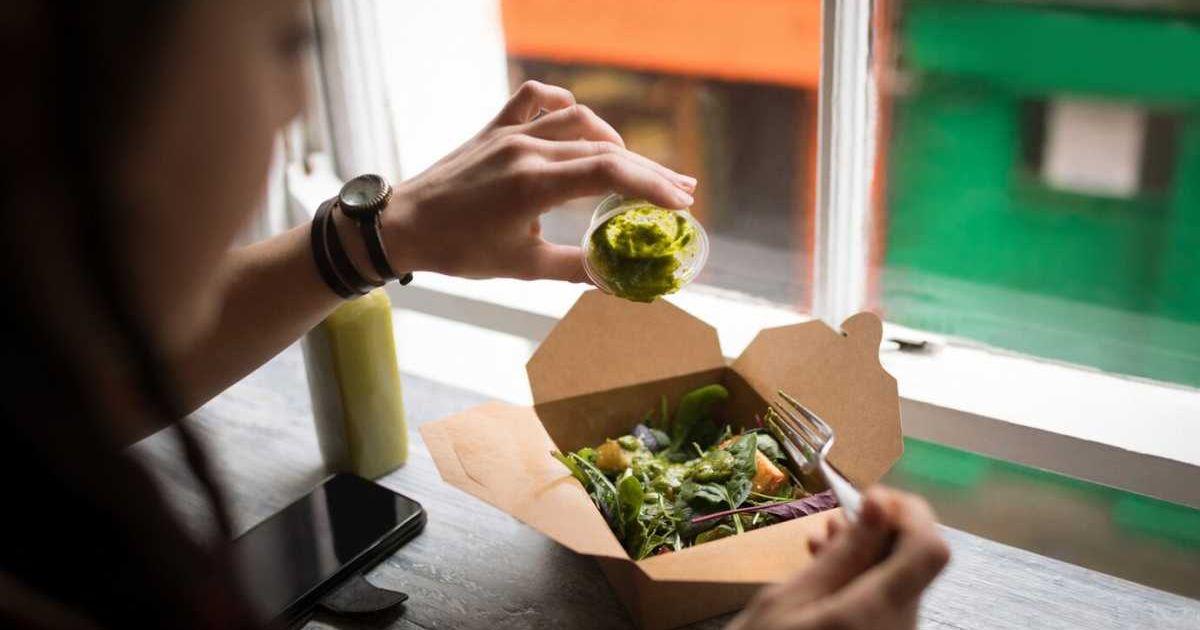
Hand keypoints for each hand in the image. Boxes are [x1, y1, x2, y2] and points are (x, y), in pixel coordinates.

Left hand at [379, 80, 696, 281]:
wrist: (403, 225)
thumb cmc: (459, 250)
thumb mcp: (522, 267)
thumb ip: (575, 268)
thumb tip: (620, 281)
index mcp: (533, 184)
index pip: (609, 172)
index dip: (652, 186)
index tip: (680, 204)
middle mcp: (526, 149)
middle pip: (605, 149)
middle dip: (648, 171)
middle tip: (681, 191)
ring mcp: (509, 133)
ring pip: (578, 120)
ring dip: (615, 141)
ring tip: (635, 168)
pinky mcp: (495, 127)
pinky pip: (537, 100)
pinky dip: (564, 107)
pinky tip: (579, 125)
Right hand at [727, 487, 949, 629]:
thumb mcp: (788, 599)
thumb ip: (843, 553)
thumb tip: (879, 504)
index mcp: (876, 612)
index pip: (930, 549)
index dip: (911, 513)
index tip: (871, 498)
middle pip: (916, 565)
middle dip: (881, 533)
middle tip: (832, 523)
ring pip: (901, 585)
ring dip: (868, 559)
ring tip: (820, 549)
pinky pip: (888, 608)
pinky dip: (864, 585)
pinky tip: (828, 581)